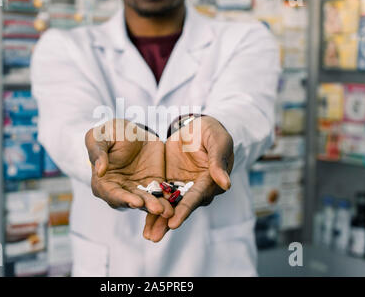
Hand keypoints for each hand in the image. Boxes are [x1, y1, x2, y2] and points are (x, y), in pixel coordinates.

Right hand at [85, 119, 172, 217]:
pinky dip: (168, 199)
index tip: (135, 201)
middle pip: (132, 201)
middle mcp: (120, 190)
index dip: (123, 199)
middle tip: (157, 209)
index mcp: (103, 183)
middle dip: (145, 205)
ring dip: (158, 206)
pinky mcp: (154, 184)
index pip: (111, 194)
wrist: (132, 130)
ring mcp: (138, 189)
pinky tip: (176, 201)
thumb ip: (98, 152)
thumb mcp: (99, 136)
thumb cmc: (110, 133)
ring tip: (169, 210)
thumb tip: (100, 171)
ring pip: (148, 201)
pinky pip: (161, 193)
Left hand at [143, 116, 233, 241]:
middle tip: (154, 237)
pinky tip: (138, 214)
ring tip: (146, 235)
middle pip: (181, 208)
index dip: (185, 210)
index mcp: (210, 182)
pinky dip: (150, 204)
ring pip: (169, 205)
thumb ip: (218, 161)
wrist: (196, 126)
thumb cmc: (212, 132)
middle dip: (167, 222)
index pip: (196, 198)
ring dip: (157, 220)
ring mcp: (182, 187)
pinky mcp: (169, 182)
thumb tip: (226, 185)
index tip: (174, 222)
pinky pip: (159, 195)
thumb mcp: (218, 141)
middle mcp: (196, 189)